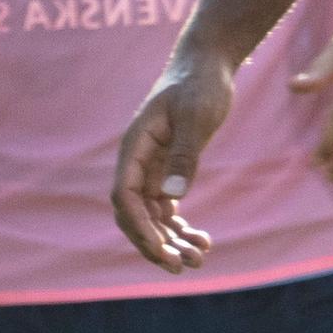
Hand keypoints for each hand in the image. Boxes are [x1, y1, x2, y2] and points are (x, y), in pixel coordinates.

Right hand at [112, 55, 236, 271]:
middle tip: (180, 267)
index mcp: (134, 149)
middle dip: (155, 243)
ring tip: (199, 260)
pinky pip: (169, 208)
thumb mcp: (196, 117)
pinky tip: (203, 242)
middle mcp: (138, 162)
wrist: (208, 65)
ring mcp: (153, 168)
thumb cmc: (200, 85)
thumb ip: (185, 155)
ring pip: (154, 216)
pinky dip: (182, 226)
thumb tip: (173, 199)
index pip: (125, 198)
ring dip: (172, 240)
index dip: (139, 227)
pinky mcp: (170, 170)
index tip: (162, 250)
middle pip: (136, 215)